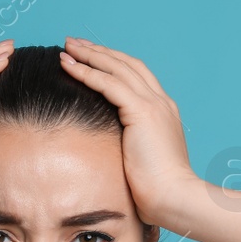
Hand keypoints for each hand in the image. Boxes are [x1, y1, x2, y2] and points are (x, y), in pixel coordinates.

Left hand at [58, 36, 198, 224]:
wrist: (174, 198)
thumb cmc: (158, 190)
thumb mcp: (142, 159)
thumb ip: (130, 145)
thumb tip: (110, 148)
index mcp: (163, 112)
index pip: (135, 76)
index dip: (112, 64)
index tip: (90, 58)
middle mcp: (161, 102)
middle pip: (126, 64)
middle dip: (99, 52)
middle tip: (73, 43)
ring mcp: (154, 105)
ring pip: (117, 68)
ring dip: (90, 55)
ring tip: (66, 47)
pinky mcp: (143, 112)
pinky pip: (109, 84)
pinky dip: (87, 73)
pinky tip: (69, 66)